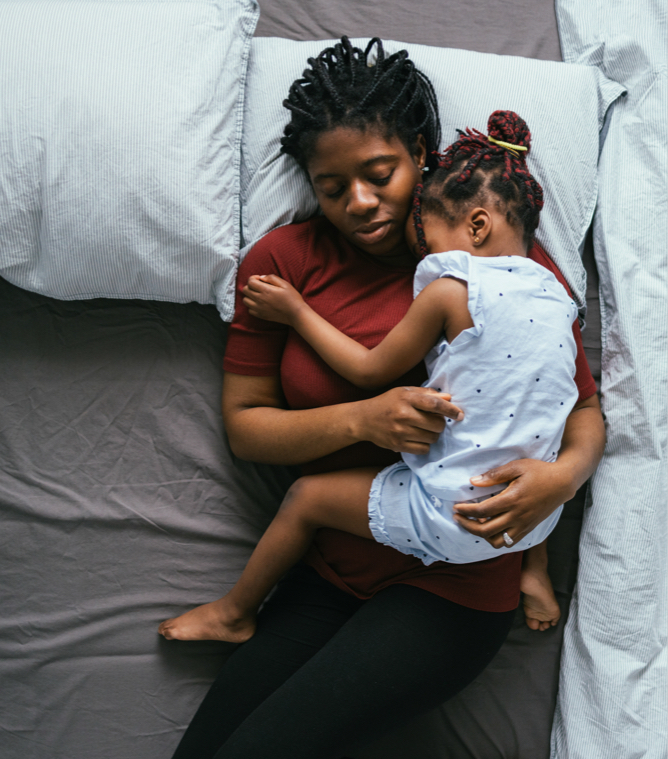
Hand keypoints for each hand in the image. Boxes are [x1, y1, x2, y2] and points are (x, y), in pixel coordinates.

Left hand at [242, 274, 304, 324]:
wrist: (296, 314)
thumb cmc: (292, 298)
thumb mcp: (284, 284)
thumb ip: (272, 278)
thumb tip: (261, 277)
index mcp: (265, 290)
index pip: (250, 282)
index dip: (253, 278)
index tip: (260, 279)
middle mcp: (260, 300)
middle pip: (245, 290)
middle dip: (250, 286)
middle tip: (259, 286)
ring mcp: (259, 309)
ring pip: (245, 300)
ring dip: (249, 296)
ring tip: (258, 295)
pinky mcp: (261, 316)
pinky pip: (249, 310)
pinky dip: (252, 306)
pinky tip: (260, 304)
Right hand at [353, 386, 463, 455]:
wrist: (363, 419)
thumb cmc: (387, 403)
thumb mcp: (404, 392)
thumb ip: (427, 394)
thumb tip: (448, 398)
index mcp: (406, 398)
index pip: (434, 405)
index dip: (450, 410)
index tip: (459, 415)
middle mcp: (403, 414)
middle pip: (437, 424)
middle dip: (440, 424)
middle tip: (433, 421)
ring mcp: (400, 431)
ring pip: (432, 438)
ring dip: (432, 435)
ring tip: (423, 429)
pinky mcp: (397, 445)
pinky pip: (423, 449)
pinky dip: (424, 445)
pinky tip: (417, 438)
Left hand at [452, 459, 574, 548]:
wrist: (562, 483)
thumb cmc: (539, 472)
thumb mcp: (516, 467)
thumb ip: (494, 475)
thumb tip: (473, 481)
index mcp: (512, 500)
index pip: (482, 511)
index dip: (466, 511)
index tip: (456, 507)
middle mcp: (517, 516)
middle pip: (485, 530)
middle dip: (467, 525)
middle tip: (458, 517)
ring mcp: (524, 525)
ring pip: (497, 542)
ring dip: (482, 535)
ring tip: (474, 523)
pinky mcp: (528, 529)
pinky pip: (509, 542)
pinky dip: (496, 539)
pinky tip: (489, 528)